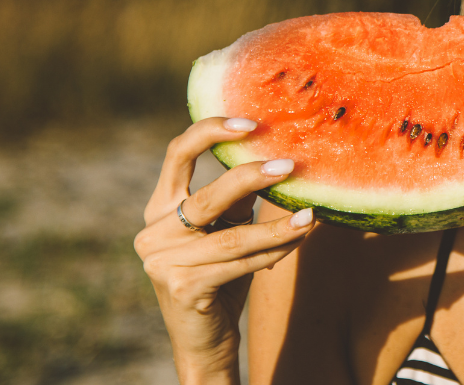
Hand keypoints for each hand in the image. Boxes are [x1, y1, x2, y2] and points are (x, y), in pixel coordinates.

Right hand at [134, 117, 315, 382]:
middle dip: (251, 177)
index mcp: (159, 207)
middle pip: (207, 194)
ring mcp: (162, 262)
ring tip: (310, 215)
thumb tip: (281, 157)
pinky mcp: (182, 288)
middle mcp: (153, 231)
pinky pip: (239, 264)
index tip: (251, 121)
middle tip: (290, 165)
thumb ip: (240, 198)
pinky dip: (272, 252)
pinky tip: (297, 240)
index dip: (211, 131)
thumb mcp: (227, 230)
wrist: (204, 342)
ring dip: (276, 227)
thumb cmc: (221, 277)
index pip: (177, 153)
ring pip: (231, 236)